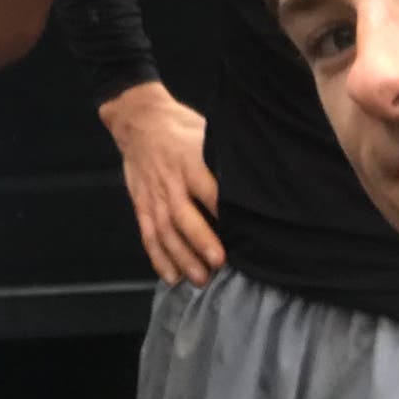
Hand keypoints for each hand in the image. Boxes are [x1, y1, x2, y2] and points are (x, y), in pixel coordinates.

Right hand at [98, 80, 223, 285]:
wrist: (138, 121)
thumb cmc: (180, 128)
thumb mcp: (207, 134)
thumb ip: (225, 160)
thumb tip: (260, 181)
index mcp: (189, 163)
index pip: (209, 191)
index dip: (224, 212)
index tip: (242, 234)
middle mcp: (170, 182)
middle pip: (184, 216)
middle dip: (200, 241)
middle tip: (219, 263)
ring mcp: (154, 196)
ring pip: (165, 231)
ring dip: (181, 257)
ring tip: (200, 278)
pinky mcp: (142, 205)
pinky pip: (148, 235)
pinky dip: (158, 258)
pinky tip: (171, 276)